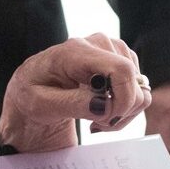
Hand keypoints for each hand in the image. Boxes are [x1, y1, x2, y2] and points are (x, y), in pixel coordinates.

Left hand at [0, 33, 150, 152]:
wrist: (30, 92)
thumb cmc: (30, 97)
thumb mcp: (41, 106)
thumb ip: (72, 104)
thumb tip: (104, 105)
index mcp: (76, 51)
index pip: (120, 69)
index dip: (123, 99)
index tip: (106, 119)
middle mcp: (98, 44)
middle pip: (133, 81)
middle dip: (120, 111)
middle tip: (96, 124)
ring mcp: (111, 50)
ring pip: (140, 88)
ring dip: (122, 112)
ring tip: (96, 119)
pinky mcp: (119, 61)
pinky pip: (138, 89)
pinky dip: (124, 107)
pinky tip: (102, 111)